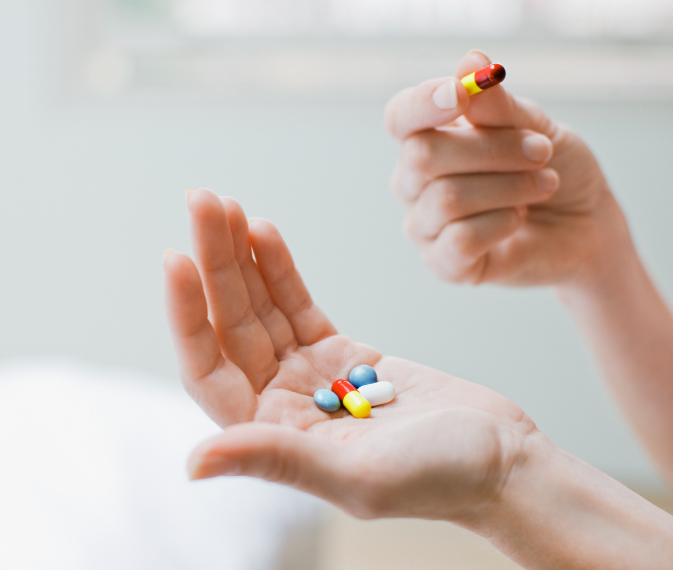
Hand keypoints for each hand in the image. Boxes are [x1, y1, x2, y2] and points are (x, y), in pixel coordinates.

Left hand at [163, 188, 535, 521]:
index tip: (176, 258)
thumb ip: (277, 460)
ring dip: (240, 256)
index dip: (188, 316)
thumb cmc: (442, 479)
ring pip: (262, 307)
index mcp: (272, 436)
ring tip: (222, 203)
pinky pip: (298, 303)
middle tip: (202, 200)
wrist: (506, 461)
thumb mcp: (358, 475)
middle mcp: (281, 405)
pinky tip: (262, 230)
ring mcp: (310, 376)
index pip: (209, 369)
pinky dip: (280, 267)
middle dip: (214, 262)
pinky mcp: (342, 353)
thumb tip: (192, 464)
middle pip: (233, 325)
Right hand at [385, 50, 625, 285]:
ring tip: (544, 185)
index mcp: (427, 139)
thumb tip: (471, 62)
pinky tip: (519, 219)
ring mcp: (424, 225)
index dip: (422, 104)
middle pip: (422, 156)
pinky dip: (501, 223)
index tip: (460, 94)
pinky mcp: (443, 265)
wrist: (585, 227)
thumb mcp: (535, 128)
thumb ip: (498, 106)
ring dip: (509, 187)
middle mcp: (414, 182)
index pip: (400, 117)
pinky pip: (460, 240)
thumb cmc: (553, 170)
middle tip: (542, 151)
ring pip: (447, 198)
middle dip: (492, 150)